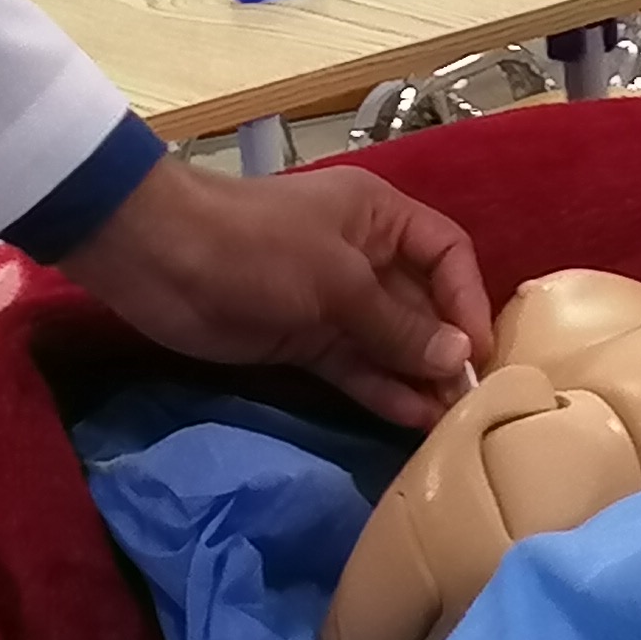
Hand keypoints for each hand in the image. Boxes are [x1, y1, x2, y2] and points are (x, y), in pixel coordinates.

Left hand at [79, 158, 490, 426]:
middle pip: (421, 304)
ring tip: (450, 422)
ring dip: (417, 378)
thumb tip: (458, 358)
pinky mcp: (302, 340)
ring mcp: (331, 302)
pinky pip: (355, 366)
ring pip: (389, 343)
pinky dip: (381, 389)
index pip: (446, 254)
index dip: (467, 299)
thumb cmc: (259, 247)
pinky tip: (412, 420)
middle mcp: (364, 257)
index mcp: (378, 218)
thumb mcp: (337, 281)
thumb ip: (398, 325)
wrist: (160, 258)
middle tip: (472, 402)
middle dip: (446, 349)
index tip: (480, 351)